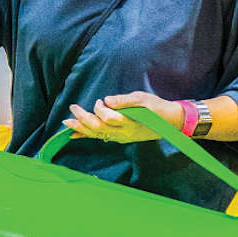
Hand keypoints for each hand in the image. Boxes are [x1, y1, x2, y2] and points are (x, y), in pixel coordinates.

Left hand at [63, 91, 180, 143]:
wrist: (170, 123)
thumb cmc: (157, 108)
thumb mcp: (142, 98)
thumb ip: (124, 100)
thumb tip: (107, 100)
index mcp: (129, 122)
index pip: (108, 118)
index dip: (100, 109)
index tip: (100, 101)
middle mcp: (124, 133)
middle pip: (98, 128)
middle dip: (82, 119)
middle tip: (71, 109)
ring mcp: (122, 137)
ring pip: (98, 135)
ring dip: (81, 129)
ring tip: (67, 124)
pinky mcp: (121, 138)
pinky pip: (101, 137)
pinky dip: (88, 135)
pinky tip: (76, 134)